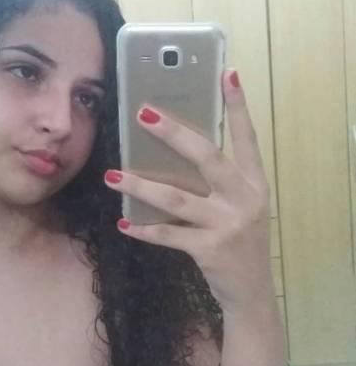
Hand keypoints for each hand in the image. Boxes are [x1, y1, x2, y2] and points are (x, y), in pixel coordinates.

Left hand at [104, 69, 275, 315]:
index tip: (226, 74)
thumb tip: (173, 154)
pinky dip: (145, 230)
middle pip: (206, 157)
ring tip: (112, 176)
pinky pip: (169, 235)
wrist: (252, 290)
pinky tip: (124, 224)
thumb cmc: (241, 239)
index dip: (238, 106)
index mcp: (254, 182)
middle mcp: (244, 198)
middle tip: (142, 112)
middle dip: (173, 133)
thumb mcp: (239, 205)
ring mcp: (228, 224)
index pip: (247, 137)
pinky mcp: (209, 249)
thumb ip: (217, 181)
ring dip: (141, 187)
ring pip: (177, 198)